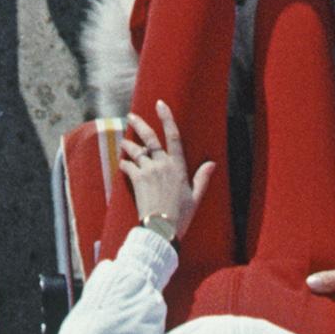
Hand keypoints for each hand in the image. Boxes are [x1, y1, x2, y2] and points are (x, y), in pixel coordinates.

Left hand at [118, 105, 213, 253]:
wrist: (161, 229)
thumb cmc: (180, 216)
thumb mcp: (195, 198)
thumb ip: (202, 178)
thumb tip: (211, 163)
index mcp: (177, 166)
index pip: (173, 136)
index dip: (166, 118)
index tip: (160, 104)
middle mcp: (162, 164)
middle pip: (149, 138)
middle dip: (139, 124)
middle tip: (130, 115)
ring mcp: (148, 171)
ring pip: (135, 150)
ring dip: (128, 144)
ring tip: (124, 141)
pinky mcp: (137, 180)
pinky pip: (127, 166)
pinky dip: (124, 163)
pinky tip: (123, 163)